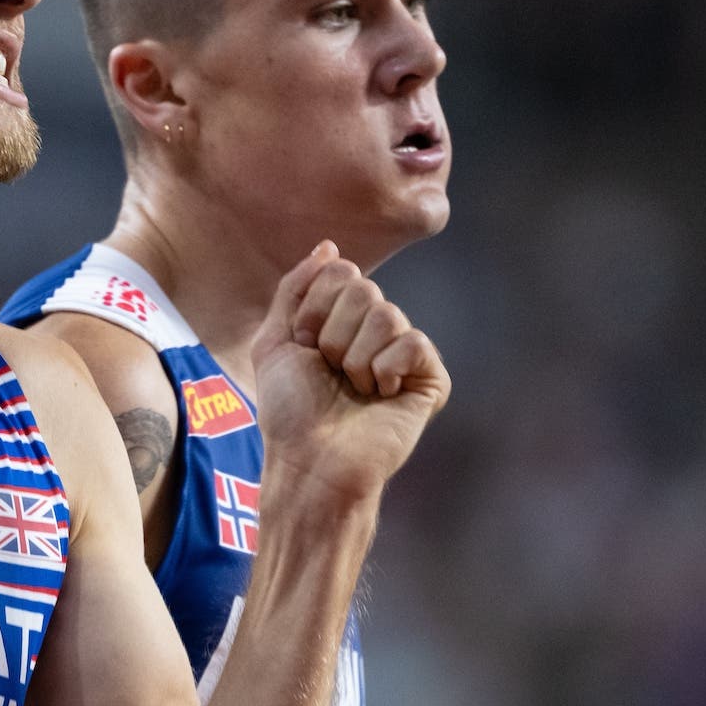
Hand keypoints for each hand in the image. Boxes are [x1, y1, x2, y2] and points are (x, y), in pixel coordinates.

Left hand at [251, 240, 450, 503]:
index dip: (314, 311)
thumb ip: (295, 289)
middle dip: (334, 335)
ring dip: (356, 358)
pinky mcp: (431, 379)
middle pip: (365, 288)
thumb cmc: (289, 411)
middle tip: (330, 372)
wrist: (310, 459)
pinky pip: (413, 342)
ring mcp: (405, 354)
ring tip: (353, 389)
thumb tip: (329, 246)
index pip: (341, 272)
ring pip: (387, 315)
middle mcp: (377, 331)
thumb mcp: (275, 341)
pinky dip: (386, 369)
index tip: (305, 349)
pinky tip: (380, 396)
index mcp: (343, 318)